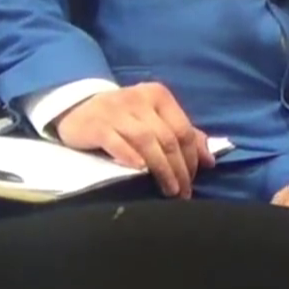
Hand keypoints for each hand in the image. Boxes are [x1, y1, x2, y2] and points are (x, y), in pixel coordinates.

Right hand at [52, 82, 216, 197]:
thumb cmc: (123, 117)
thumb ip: (182, 135)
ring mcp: (117, 110)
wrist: (78, 107)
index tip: (193, 181)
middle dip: (179, 169)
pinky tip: (140, 172)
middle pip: (167, 138)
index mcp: (158, 96)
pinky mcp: (97, 124)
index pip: (183, 129)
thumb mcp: (154, 119)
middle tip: (183, 193)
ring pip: (146, 141)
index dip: (192, 158)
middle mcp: (139, 99)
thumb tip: (210, 160)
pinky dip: (130, 156)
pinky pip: (116, 141)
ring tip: (169, 190)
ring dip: (161, 169)